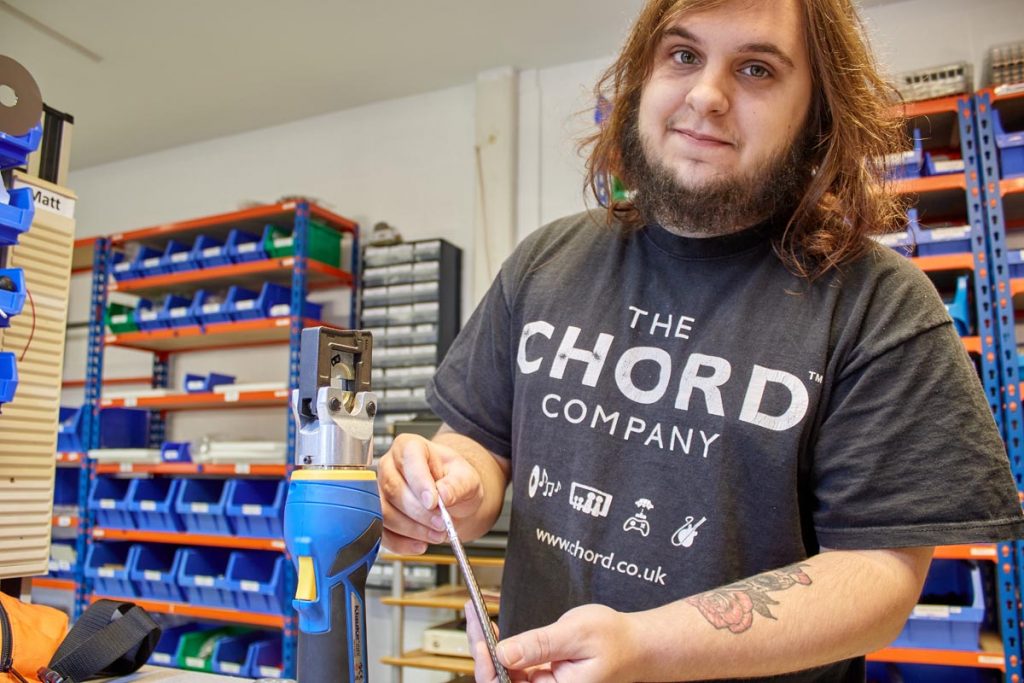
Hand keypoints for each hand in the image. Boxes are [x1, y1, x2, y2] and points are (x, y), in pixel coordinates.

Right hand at [377, 433, 484, 553]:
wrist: (451, 499)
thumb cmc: (455, 481)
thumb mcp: (467, 478)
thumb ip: (458, 484)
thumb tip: (443, 494)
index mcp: (410, 447)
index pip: (409, 459)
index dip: (420, 482)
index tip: (434, 502)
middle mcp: (390, 465)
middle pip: (393, 489)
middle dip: (419, 512)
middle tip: (441, 523)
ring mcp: (380, 490)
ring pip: (384, 513)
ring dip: (412, 529)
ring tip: (436, 533)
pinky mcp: (378, 515)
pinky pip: (382, 532)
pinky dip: (402, 543)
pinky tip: (420, 544)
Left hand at [467, 602, 637, 681]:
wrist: (635, 645)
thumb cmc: (616, 641)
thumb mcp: (576, 634)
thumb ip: (540, 644)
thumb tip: (504, 652)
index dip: (488, 666)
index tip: (482, 639)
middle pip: (499, 681)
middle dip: (481, 650)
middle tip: (472, 615)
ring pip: (502, 673)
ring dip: (487, 646)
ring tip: (477, 616)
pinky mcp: (540, 678)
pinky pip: (512, 666)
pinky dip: (499, 646)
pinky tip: (489, 627)